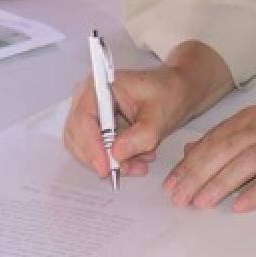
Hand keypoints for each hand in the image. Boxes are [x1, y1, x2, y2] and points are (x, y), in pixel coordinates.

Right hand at [62, 39, 231, 180]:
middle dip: (102, 158)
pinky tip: (137, 160)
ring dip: (111, 162)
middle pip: (78, 137)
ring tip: (139, 165)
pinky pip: (97, 151)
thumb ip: (141, 135)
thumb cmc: (169, 93)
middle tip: (129, 170)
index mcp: (100, 86)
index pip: (83, 119)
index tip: (106, 168)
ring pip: (86, 148)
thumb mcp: (160, 115)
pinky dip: (115, 160)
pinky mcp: (97, 128)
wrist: (176, 91)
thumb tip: (117, 153)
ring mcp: (90, 114)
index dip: (91, 146)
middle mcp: (89, 99)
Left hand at [163, 86, 255, 211]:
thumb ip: (229, 134)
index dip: (191, 162)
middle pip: (226, 149)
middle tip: (178, 197)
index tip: (171, 184)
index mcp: (254, 116)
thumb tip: (192, 151)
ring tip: (201, 203)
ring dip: (221, 182)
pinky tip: (240, 206)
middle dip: (198, 174)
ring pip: (247, 161)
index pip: (215, 138)